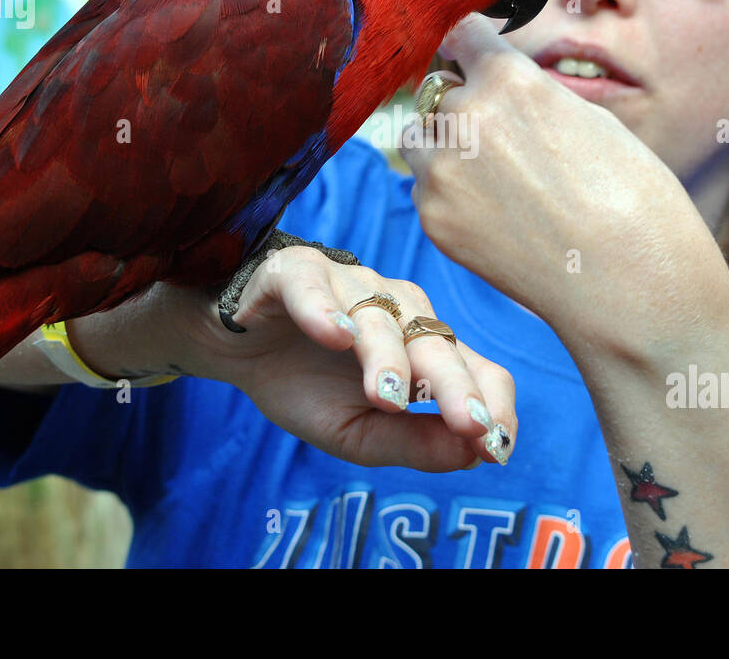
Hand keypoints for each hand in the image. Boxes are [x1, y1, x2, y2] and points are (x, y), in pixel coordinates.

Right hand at [158, 247, 515, 471]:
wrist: (234, 347)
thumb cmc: (303, 384)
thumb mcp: (357, 432)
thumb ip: (412, 442)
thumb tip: (474, 456)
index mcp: (425, 348)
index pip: (478, 369)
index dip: (492, 405)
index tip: (494, 449)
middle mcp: (400, 310)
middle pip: (437, 343)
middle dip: (454, 386)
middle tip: (465, 424)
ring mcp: (352, 285)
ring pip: (381, 317)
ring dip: (387, 356)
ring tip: (387, 396)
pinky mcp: (298, 271)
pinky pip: (316, 286)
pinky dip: (326, 309)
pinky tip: (334, 336)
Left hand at [400, 15, 728, 347]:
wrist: (629, 279)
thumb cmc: (630, 195)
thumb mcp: (587, 118)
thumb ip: (529, 96)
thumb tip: (496, 89)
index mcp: (509, 78)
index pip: (461, 33)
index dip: (469, 46)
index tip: (472, 55)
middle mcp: (466, 116)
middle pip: (438, 90)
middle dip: (463, 105)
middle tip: (503, 141)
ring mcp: (442, 171)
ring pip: (419, 138)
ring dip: (443, 146)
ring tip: (493, 178)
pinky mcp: (433, 217)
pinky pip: (423, 188)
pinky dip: (447, 194)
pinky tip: (495, 216)